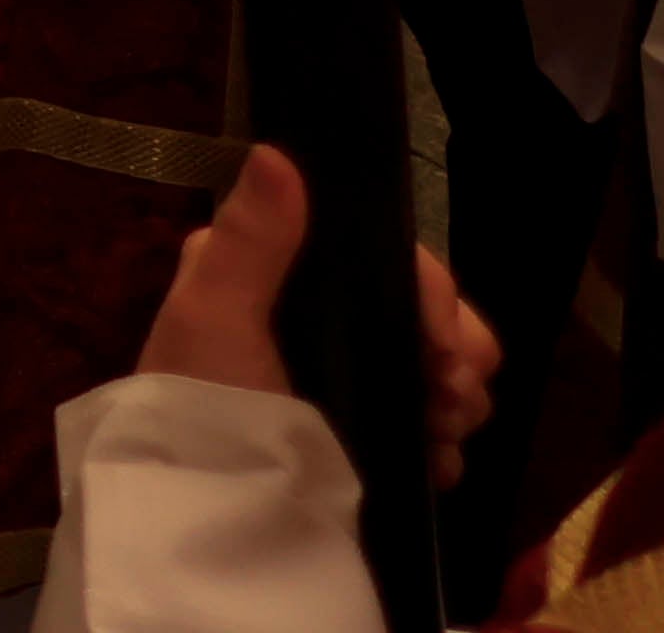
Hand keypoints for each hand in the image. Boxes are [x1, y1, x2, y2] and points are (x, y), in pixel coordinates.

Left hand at [133, 145, 497, 490]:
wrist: (205, 511)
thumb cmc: (203, 403)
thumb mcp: (213, 315)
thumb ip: (249, 238)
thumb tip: (276, 151)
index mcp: (273, 271)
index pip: (380, 254)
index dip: (428, 290)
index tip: (441, 338)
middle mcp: (312, 314)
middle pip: (425, 310)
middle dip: (457, 348)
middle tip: (451, 396)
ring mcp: (344, 374)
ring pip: (441, 363)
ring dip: (460, 396)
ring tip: (443, 434)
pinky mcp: (364, 430)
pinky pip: (434, 421)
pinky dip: (447, 440)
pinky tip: (438, 464)